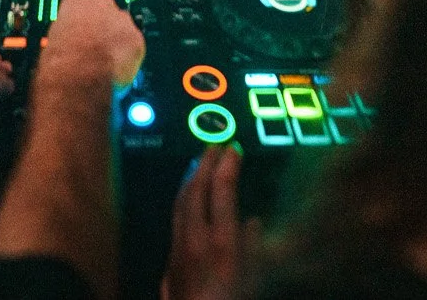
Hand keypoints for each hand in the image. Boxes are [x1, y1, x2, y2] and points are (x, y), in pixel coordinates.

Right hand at [35, 0, 143, 91]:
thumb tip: (67, 41)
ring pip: (123, 27)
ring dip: (118, 40)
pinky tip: (117, 70)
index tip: (82, 30)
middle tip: (97, 45)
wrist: (79, 74)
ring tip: (106, 62)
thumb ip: (65, 32)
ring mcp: (122, 19)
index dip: (83, 18)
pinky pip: (134, 46)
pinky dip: (128, 57)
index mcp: (77, 1)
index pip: (82, 0)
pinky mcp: (136, 39)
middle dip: (103, 24)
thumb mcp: (52, 39)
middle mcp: (102, 3)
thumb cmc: (59, 60)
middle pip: (106, 9)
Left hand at [164, 146, 251, 299]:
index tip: (234, 148)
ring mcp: (179, 249)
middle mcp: (195, 239)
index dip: (228, 165)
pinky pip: (176, 217)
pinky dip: (184, 199)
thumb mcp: (255, 281)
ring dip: (191, 178)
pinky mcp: (171, 260)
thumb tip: (253, 222)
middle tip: (215, 145)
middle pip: (196, 190)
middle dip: (205, 164)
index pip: (222, 190)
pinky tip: (188, 199)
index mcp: (221, 242)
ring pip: (181, 202)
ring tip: (200, 163)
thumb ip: (254, 249)